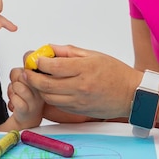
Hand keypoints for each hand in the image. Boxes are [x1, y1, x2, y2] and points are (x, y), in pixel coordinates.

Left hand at [7, 67, 43, 128]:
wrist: (29, 116)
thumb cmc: (27, 96)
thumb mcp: (25, 80)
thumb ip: (20, 72)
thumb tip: (16, 73)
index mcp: (43, 79)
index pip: (28, 68)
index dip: (21, 73)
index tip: (23, 79)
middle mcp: (41, 89)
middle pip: (21, 75)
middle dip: (15, 81)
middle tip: (19, 87)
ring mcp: (34, 100)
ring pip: (18, 86)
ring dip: (12, 90)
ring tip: (16, 94)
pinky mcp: (26, 110)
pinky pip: (15, 99)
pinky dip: (11, 99)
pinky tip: (15, 102)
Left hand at [21, 45, 141, 119]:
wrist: (131, 95)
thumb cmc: (115, 72)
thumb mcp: (94, 55)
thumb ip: (70, 51)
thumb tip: (50, 48)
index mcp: (84, 68)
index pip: (53, 65)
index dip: (39, 61)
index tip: (35, 58)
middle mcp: (80, 86)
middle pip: (45, 83)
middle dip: (31, 76)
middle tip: (27, 70)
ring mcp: (78, 101)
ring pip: (48, 96)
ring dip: (38, 88)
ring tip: (36, 79)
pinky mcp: (78, 111)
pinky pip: (57, 104)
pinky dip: (49, 96)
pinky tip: (49, 89)